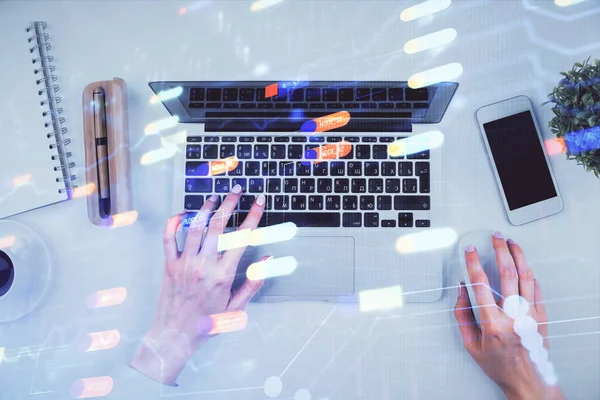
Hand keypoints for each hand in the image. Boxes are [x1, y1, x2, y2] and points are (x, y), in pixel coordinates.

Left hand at [130, 186, 266, 384]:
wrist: (174, 335)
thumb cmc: (207, 322)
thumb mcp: (236, 306)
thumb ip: (253, 282)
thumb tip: (268, 259)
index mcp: (223, 275)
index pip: (242, 238)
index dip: (253, 216)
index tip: (260, 201)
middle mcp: (204, 265)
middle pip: (218, 226)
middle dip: (230, 204)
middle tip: (237, 191)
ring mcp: (184, 263)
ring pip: (195, 227)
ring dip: (206, 208)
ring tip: (215, 198)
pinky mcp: (169, 264)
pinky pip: (168, 237)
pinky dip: (175, 222)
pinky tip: (184, 213)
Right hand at [454, 233, 563, 399]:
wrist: (527, 379)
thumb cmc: (498, 364)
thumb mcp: (470, 343)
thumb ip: (462, 314)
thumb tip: (461, 290)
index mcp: (493, 323)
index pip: (481, 284)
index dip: (473, 263)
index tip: (470, 251)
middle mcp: (513, 317)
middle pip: (507, 273)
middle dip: (500, 250)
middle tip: (495, 238)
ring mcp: (530, 315)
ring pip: (526, 276)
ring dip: (518, 256)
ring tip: (512, 243)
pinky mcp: (542, 316)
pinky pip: (537, 289)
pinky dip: (529, 274)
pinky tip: (524, 266)